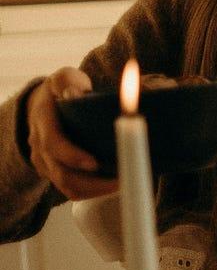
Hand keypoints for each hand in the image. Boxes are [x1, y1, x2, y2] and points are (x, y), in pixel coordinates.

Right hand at [26, 67, 114, 200]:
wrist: (43, 105)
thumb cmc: (62, 89)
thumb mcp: (63, 78)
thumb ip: (68, 81)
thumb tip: (74, 92)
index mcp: (43, 122)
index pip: (54, 144)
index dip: (72, 156)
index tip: (95, 162)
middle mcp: (41, 147)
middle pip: (62, 174)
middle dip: (93, 182)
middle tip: (122, 180)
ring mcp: (46, 162)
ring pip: (67, 187)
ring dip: (96, 190)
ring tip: (123, 183)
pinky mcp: (54, 172)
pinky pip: (71, 189)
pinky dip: (92, 192)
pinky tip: (114, 185)